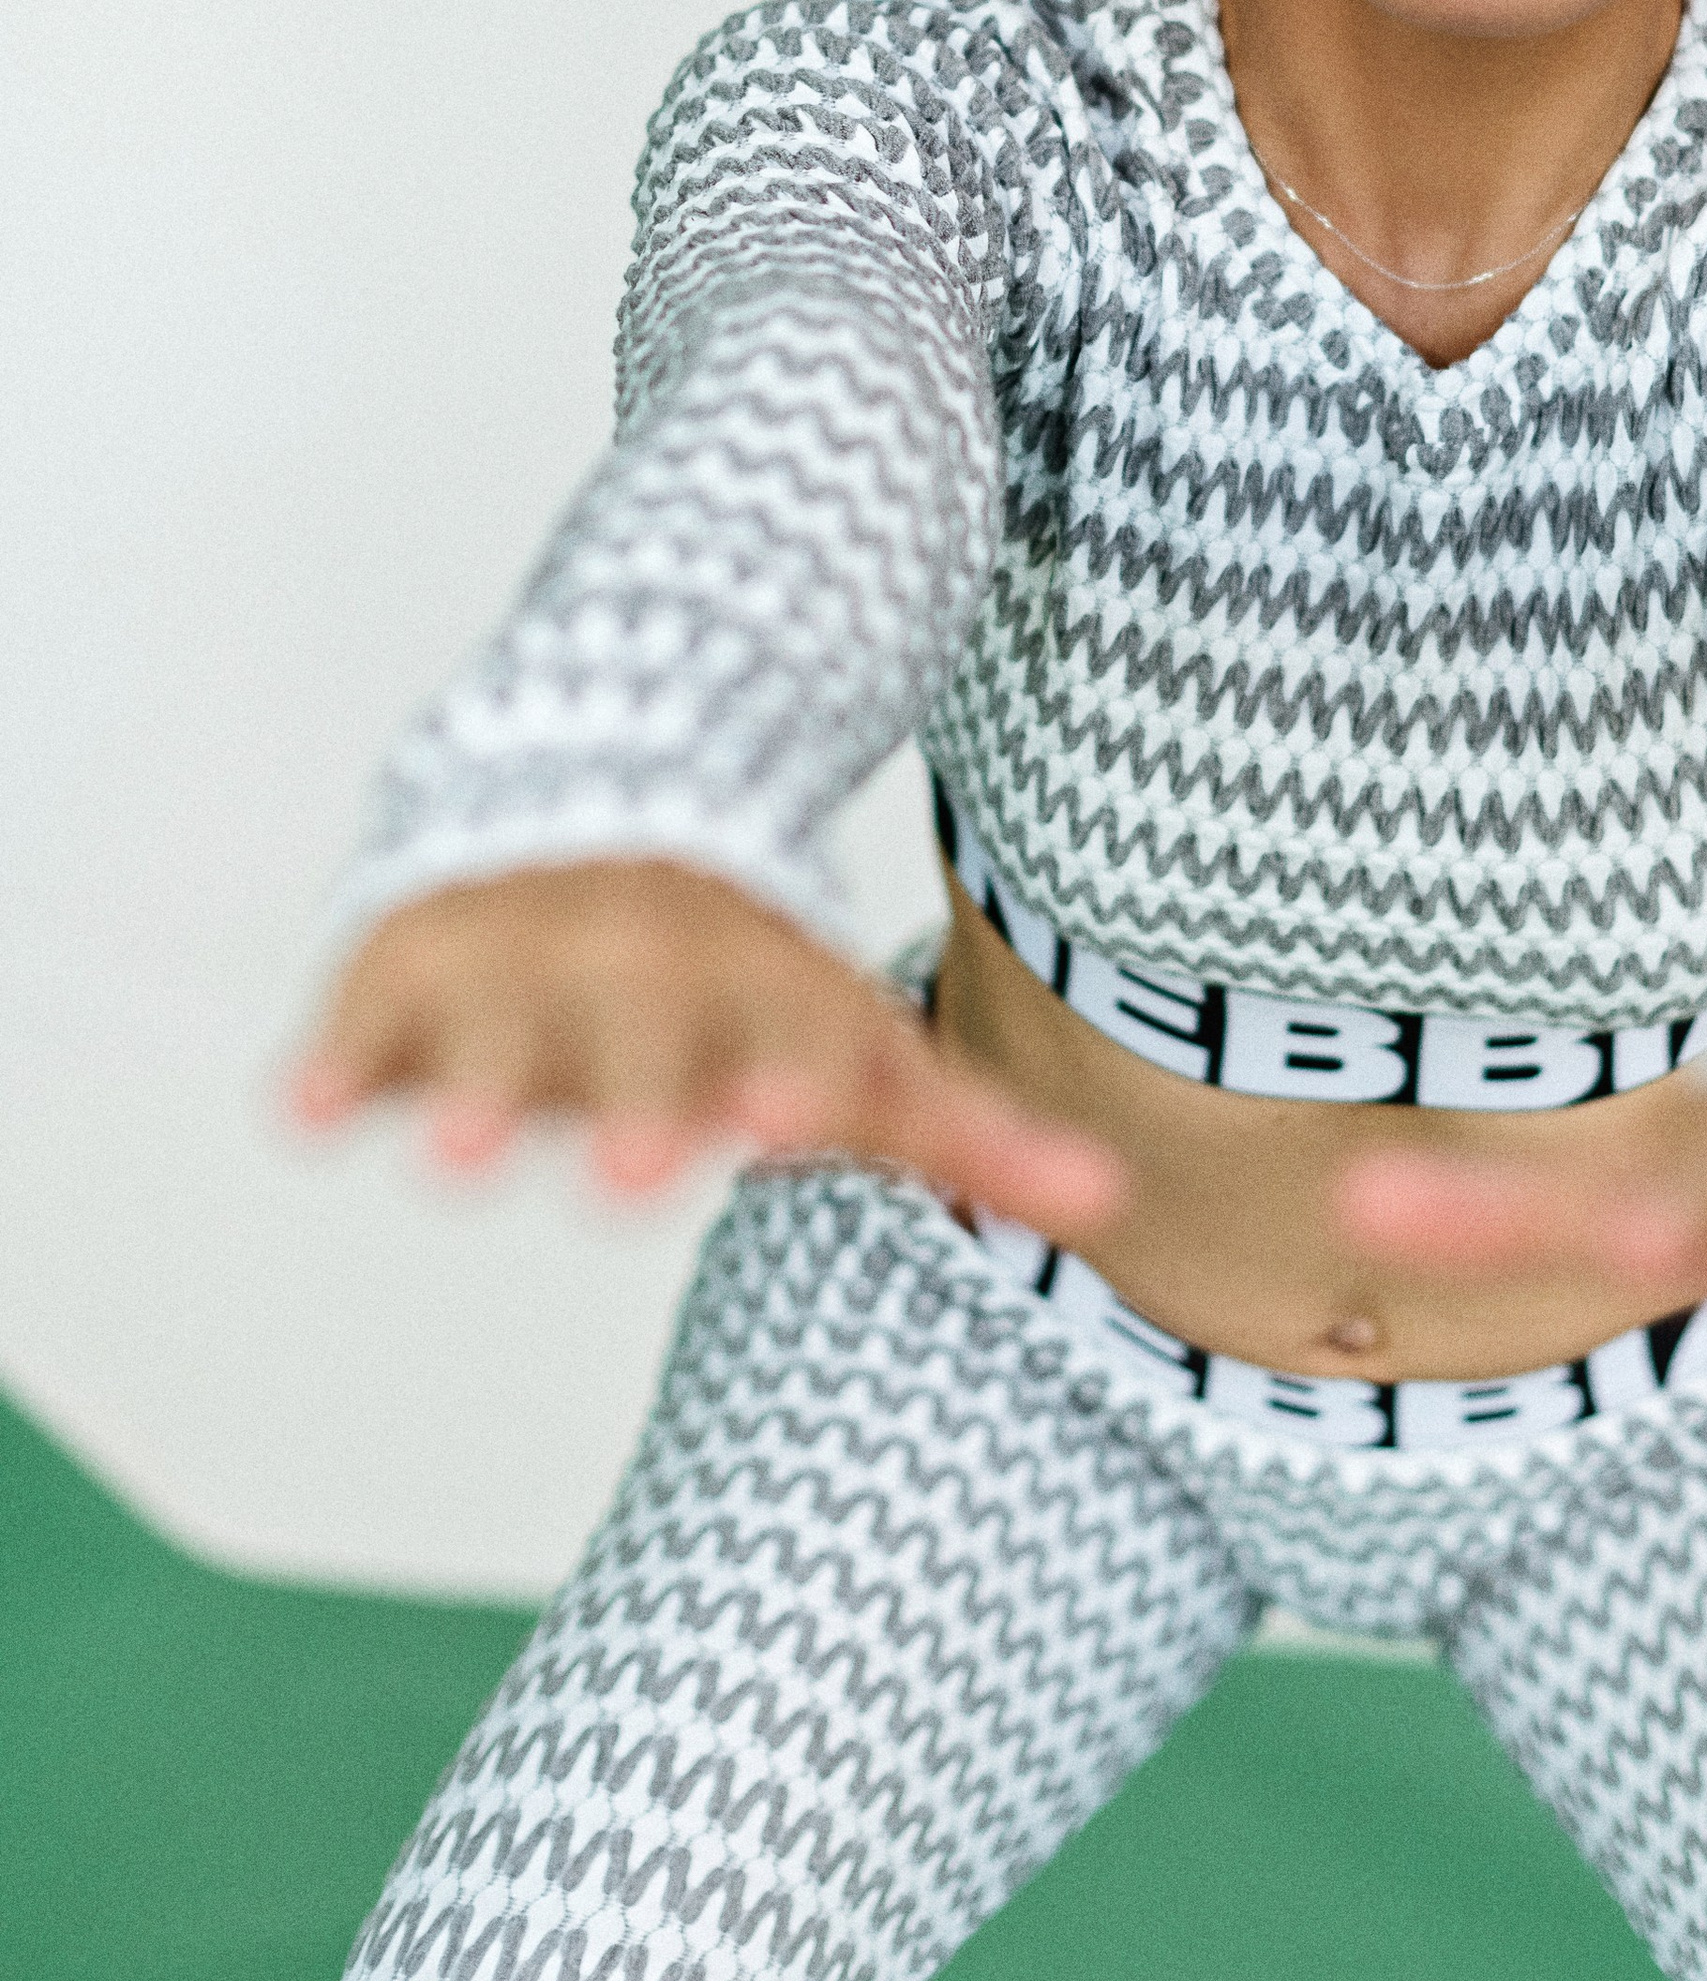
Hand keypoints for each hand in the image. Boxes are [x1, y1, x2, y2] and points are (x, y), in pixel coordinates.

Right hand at [286, 858, 1126, 1231]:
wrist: (619, 769)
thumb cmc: (751, 967)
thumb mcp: (858, 1037)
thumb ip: (972, 1137)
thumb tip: (1120, 1210)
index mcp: (759, 991)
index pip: (780, 1036)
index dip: (782, 1078)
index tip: (784, 1119)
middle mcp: (642, 965)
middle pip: (637, 1042)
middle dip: (634, 1101)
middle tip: (633, 1175)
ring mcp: (519, 954)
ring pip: (499, 1026)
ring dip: (476, 1088)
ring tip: (459, 1159)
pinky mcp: (410, 955)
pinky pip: (367, 1012)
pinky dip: (337, 1056)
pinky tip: (311, 1108)